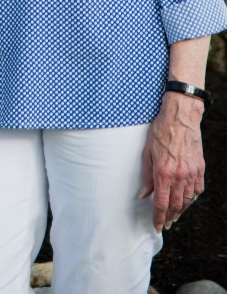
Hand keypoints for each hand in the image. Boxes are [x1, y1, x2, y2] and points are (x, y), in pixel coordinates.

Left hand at [139, 92, 204, 229]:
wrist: (180, 117)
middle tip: (165, 224)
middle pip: (175, 205)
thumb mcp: (147, 152)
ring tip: (174, 216)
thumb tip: (143, 194)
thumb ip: (146, 176)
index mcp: (163, 172)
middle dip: (169, 218)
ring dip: (181, 210)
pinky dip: (192, 198)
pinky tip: (187, 200)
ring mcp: (191, 172)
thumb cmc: (161, 131)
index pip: (161, 203)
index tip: (156, 226)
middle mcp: (179, 175)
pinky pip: (197, 190)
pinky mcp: (200, 168)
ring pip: (187, 200)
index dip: (158, 217)